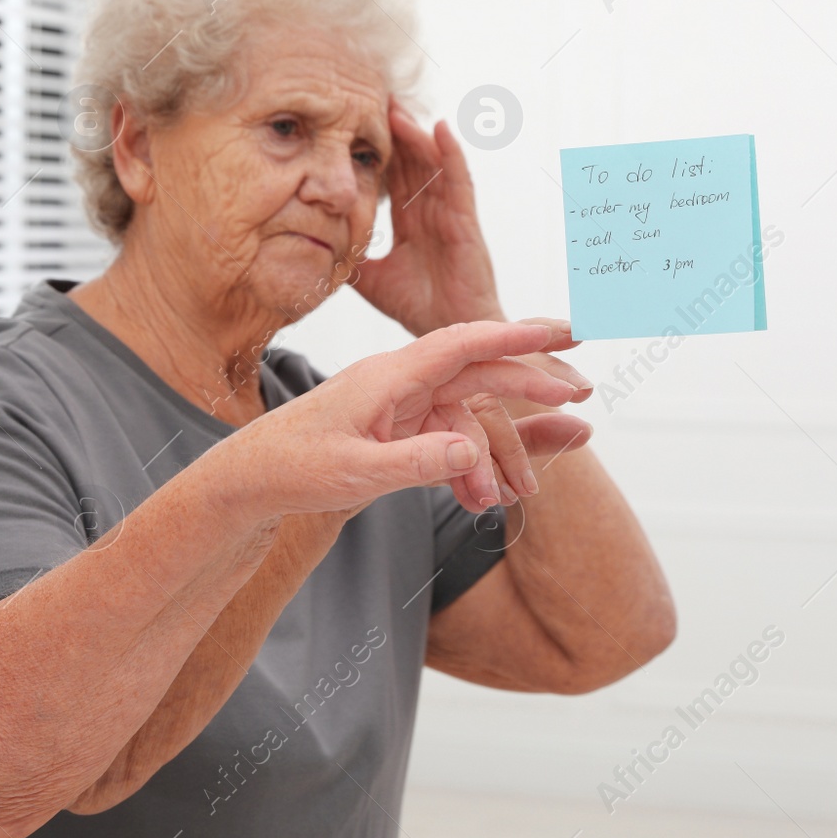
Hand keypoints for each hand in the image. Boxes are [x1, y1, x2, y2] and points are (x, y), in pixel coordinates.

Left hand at [206, 321, 586, 517]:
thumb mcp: (354, 473)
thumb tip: (471, 454)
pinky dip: (468, 471)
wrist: (254, 480)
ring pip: (467, 418)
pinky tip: (480, 504)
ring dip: (494, 456)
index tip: (560, 333)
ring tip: (519, 495)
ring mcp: (401, 406)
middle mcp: (400, 382)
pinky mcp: (397, 430)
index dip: (514, 336)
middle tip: (582, 391)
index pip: (461, 343)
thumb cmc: (294, 467)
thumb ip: (414, 463)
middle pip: (477, 369)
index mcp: (388, 376)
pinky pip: (448, 443)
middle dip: (531, 380)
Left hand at [353, 99, 503, 335]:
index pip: (391, 176)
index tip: (352, 123)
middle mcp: (430, 211)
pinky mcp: (465, 221)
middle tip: (369, 99)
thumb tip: (314, 242)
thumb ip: (351, 256)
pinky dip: (451, 154)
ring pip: (431, 163)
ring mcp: (449, 213)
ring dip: (415, 134)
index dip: (375, 150)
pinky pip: (458, 180)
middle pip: (410, 161)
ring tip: (396, 108)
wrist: (448, 335)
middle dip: (392, 132)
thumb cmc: (419, 308)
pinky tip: (440, 129)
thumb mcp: (372, 279)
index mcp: (410, 221)